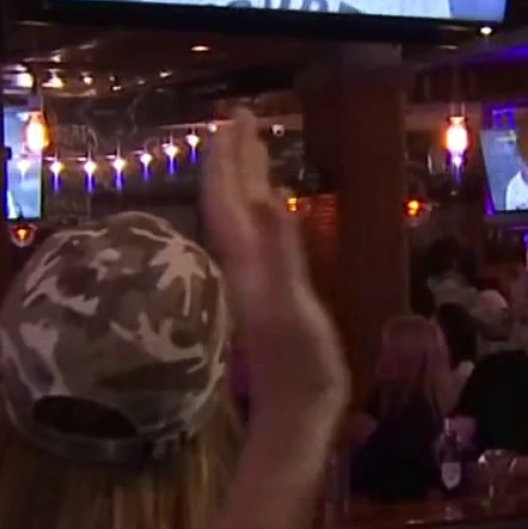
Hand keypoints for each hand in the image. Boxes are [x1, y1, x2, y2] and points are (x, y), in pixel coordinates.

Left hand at [199, 108, 347, 432]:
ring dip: (242, 178)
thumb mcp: (293, 302)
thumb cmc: (300, 362)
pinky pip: (257, 234)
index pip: (227, 196)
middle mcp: (242, 263)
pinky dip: (260, 209)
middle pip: (227, 200)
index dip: (229, 156)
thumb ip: (281, 248)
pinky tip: (270, 206)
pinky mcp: (270, 290)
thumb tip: (268, 195)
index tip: (234, 116)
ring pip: (240, 216)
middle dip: (232, 157)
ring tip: (250, 147)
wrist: (297, 412)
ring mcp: (254, 277)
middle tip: (240, 116)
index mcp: (243, 259)